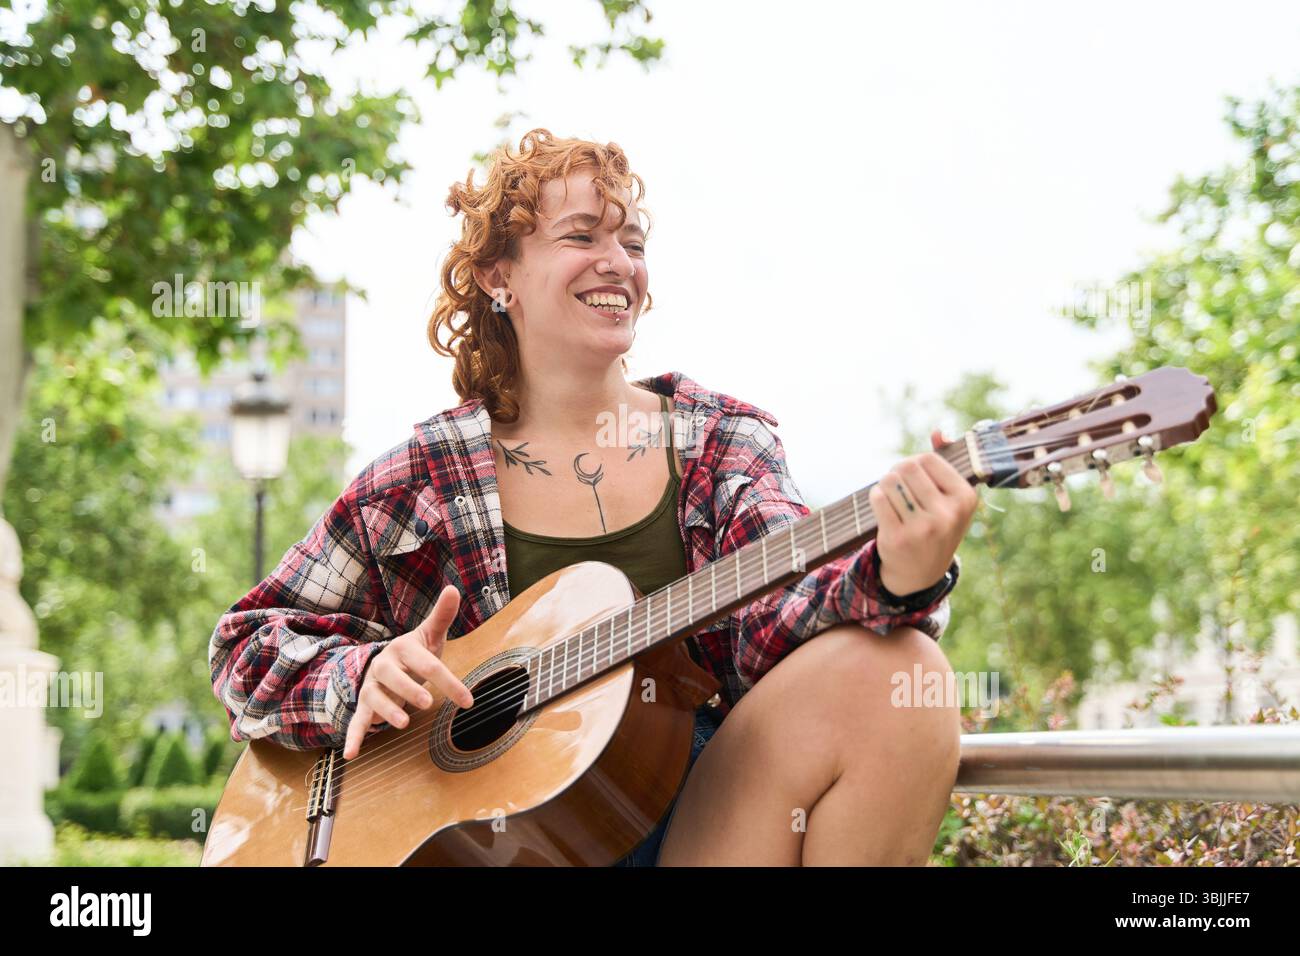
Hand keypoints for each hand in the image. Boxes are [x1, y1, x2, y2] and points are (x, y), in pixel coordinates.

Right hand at [342, 584, 474, 759]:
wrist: (387, 661)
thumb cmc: (414, 652)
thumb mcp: (429, 635)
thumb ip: (442, 615)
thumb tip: (453, 588)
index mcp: (403, 648)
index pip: (427, 664)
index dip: (448, 681)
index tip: (468, 700)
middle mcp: (384, 665)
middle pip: (395, 677)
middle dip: (409, 689)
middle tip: (426, 701)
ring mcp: (372, 686)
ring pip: (375, 698)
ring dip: (387, 711)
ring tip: (402, 723)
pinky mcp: (365, 704)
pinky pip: (357, 721)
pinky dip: (354, 737)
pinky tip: (351, 755)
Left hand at [867, 429, 978, 596]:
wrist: (921, 573)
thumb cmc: (935, 525)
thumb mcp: (950, 498)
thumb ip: (945, 462)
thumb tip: (938, 431)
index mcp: (965, 499)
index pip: (928, 459)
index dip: (914, 462)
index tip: (913, 476)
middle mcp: (947, 514)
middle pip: (907, 467)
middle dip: (897, 471)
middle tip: (897, 484)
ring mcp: (923, 528)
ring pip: (890, 481)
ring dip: (885, 485)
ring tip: (891, 496)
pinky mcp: (898, 538)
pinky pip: (878, 498)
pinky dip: (875, 497)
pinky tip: (882, 506)